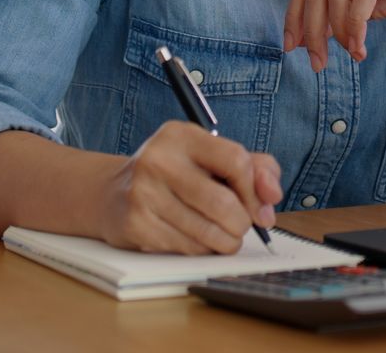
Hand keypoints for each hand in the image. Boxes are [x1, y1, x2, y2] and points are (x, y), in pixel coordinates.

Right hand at [94, 121, 282, 253]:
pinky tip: (196, 238)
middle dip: (242, 223)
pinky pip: (187, 248)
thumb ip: (255, 167)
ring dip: (226, 241)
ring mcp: (143, 193)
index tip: (260, 207)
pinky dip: (202, 249)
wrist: (113, 193)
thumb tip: (272, 196)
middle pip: (223, 203)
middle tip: (241, 226)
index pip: (236, 161)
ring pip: (207, 231)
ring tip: (224, 236)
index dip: (256, 191)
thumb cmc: (176, 175)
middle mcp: (159, 159)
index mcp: (181, 135)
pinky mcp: (136, 224)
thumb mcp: (211, 157)